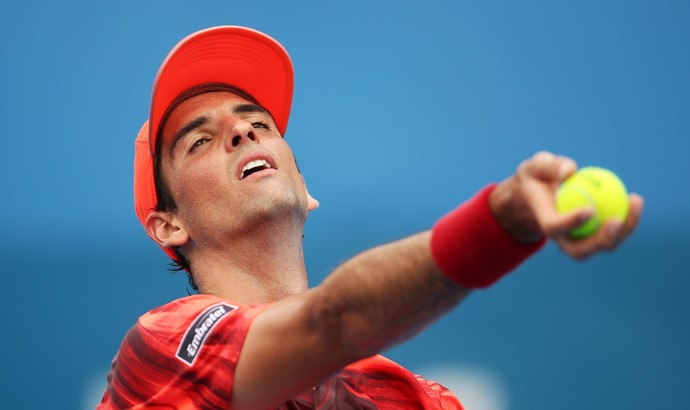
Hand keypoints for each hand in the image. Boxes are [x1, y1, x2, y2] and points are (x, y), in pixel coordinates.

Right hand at [490, 151, 643, 259]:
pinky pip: (611, 234)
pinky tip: (634, 200)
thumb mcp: (535, 166)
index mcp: (542, 220)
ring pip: (601, 246)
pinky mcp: (591, 238)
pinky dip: (626, 220)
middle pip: (579, 251)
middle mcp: (559, 238)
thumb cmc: (536, 178)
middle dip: (600, 242)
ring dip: (623, 230)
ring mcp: (576, 241)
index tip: (589, 209)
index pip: (553, 227)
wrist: (535, 197)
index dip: (570, 223)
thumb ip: (550, 166)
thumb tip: (570, 171)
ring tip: (635, 202)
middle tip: (617, 220)